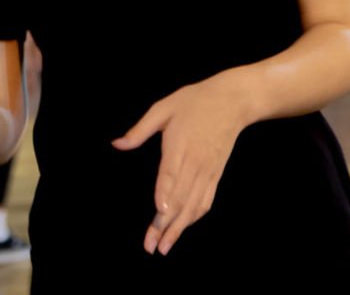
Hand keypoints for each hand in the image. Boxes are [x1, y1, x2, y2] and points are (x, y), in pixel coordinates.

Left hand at [111, 74, 249, 255]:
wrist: (232, 102)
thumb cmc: (194, 102)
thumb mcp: (163, 107)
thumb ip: (140, 129)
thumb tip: (117, 144)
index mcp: (180, 144)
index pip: (171, 173)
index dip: (166, 193)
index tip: (159, 212)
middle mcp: (195, 162)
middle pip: (181, 197)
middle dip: (165, 224)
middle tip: (151, 246)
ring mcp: (208, 171)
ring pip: (193, 205)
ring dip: (179, 228)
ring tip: (164, 246)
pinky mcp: (216, 175)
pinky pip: (206, 201)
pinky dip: (194, 217)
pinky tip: (183, 229)